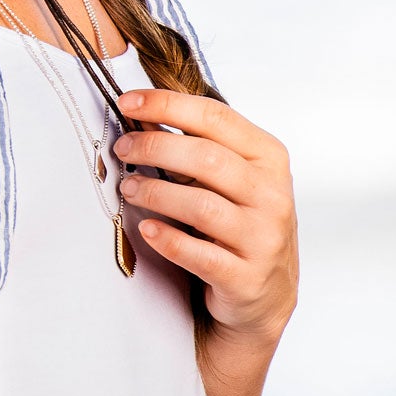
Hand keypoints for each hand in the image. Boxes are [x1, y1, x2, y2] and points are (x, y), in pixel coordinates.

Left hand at [111, 90, 297, 343]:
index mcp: (268, 156)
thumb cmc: (240, 219)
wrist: (267, 292)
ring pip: (202, 206)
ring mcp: (264, 239)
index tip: (128, 102)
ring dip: (156, 192)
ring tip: (129, 188)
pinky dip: (167, 239)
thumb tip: (142, 114)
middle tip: (123, 149)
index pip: (215, 117)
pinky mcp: (247, 279)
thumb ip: (197, 144)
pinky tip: (147, 229)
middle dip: (155, 147)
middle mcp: (272, 195)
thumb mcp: (232, 175)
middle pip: (207, 158)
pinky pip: (200, 256)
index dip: (167, 105)